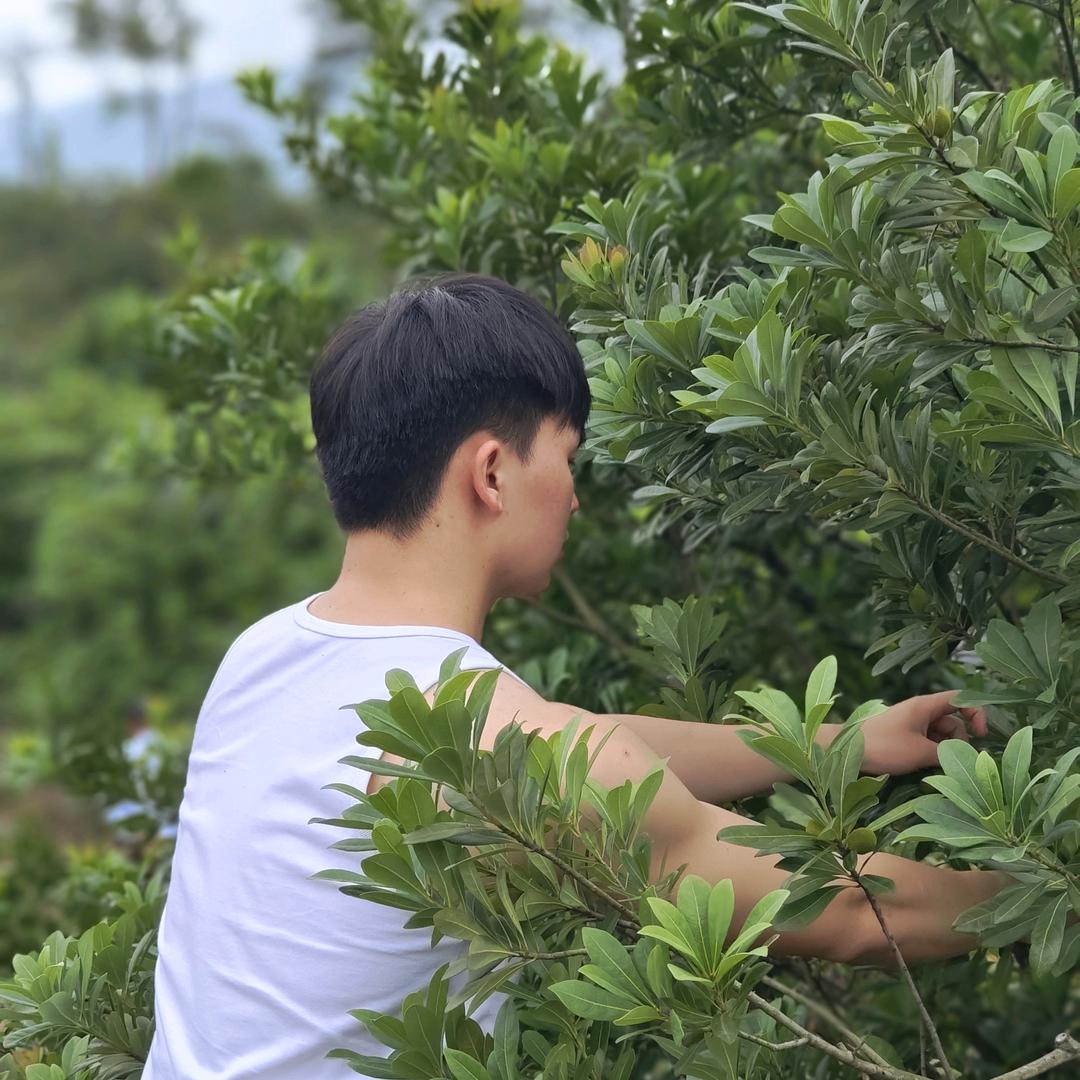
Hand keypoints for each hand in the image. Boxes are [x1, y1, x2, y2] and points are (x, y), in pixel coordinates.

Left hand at [860, 691, 988, 775]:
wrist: (847, 750)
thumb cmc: (883, 746)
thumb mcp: (920, 752)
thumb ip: (947, 754)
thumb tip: (966, 760)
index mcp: (924, 706)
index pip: (960, 699)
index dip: (976, 713)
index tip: (982, 734)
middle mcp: (920, 711)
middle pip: (952, 721)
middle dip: (958, 741)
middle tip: (949, 760)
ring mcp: (912, 724)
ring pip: (940, 735)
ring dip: (943, 750)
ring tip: (932, 765)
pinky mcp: (904, 736)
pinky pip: (927, 742)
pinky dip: (931, 753)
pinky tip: (925, 766)